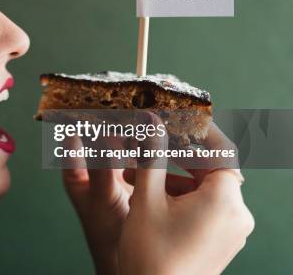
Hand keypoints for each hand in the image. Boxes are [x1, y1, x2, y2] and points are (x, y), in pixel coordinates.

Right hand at [64, 116, 253, 274]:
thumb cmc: (152, 255)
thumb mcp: (147, 199)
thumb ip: (151, 155)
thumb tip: (151, 121)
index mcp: (224, 201)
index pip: (222, 150)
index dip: (199, 130)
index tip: (178, 117)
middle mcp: (236, 215)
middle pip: (210, 168)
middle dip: (175, 155)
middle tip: (148, 143)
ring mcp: (230, 230)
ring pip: (203, 187)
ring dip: (172, 177)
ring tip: (136, 175)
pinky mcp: (220, 240)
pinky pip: (203, 206)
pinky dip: (179, 196)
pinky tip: (149, 196)